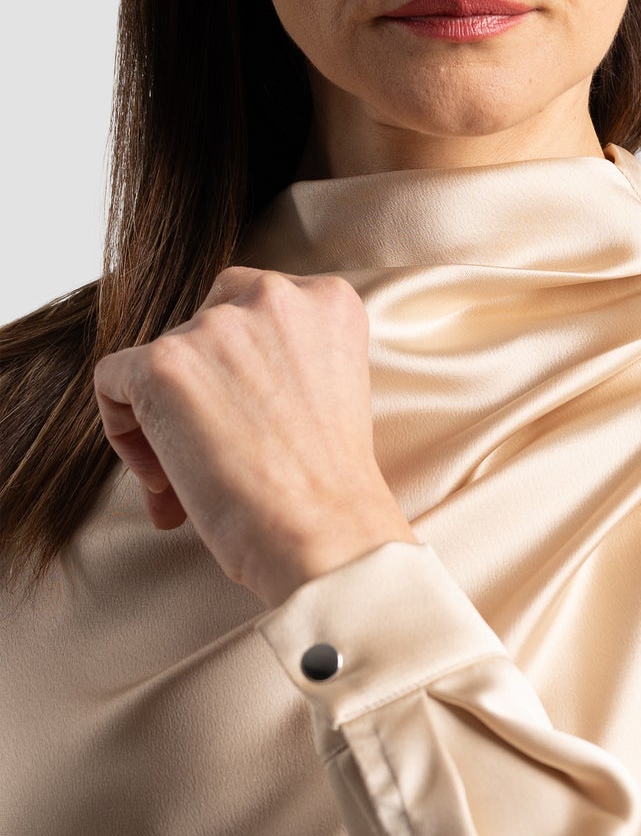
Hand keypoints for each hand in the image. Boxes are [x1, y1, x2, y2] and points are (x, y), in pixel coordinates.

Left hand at [93, 266, 419, 610]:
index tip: (244, 423)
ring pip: (158, 360)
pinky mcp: (163, 364)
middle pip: (200, 325)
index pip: (249, 308)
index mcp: (326, 302)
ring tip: (188, 487)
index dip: (235, 368)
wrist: (328, 536)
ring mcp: (215, 327)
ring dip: (165, 422)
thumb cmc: (332, 492)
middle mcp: (273, 298)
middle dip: (200, 389)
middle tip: (213, 454)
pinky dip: (125, 432)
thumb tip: (208, 384)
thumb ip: (278, 366)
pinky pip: (113, 382)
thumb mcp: (326, 397)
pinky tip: (162, 482)